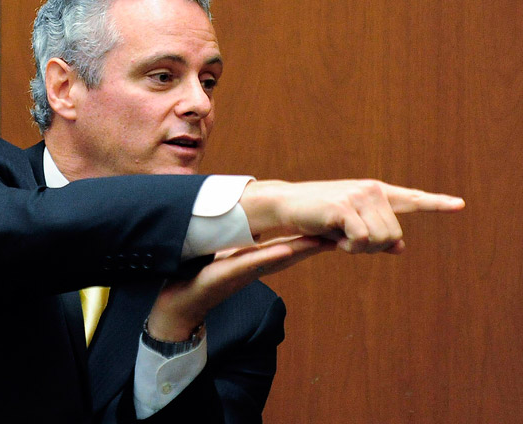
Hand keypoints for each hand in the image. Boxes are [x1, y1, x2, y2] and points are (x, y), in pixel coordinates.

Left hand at [146, 236, 334, 341]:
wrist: (182, 301)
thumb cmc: (206, 279)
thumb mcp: (233, 259)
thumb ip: (249, 248)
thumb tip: (261, 233)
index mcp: (259, 261)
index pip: (292, 246)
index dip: (315, 237)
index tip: (336, 225)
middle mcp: (257, 266)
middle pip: (294, 252)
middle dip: (318, 241)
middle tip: (344, 230)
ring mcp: (246, 271)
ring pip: (279, 258)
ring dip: (301, 249)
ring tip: (324, 239)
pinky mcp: (229, 273)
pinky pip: (252, 262)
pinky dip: (270, 255)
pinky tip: (287, 249)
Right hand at [239, 179, 464, 253]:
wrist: (286, 204)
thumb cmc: (317, 216)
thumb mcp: (349, 226)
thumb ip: (376, 234)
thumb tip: (400, 247)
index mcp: (375, 192)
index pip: (411, 198)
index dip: (436, 203)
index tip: (459, 205)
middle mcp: (371, 191)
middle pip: (394, 234)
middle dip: (374, 247)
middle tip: (349, 242)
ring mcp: (358, 197)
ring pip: (381, 239)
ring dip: (360, 249)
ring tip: (339, 237)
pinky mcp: (343, 207)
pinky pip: (362, 240)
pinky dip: (349, 248)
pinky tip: (334, 238)